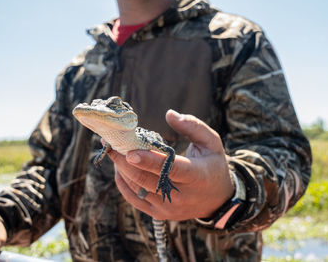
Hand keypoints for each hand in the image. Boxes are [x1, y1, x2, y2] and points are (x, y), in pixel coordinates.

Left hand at [109, 110, 234, 220]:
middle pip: (146, 179)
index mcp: (197, 176)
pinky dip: (123, 183)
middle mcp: (181, 195)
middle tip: (110, 141)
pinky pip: (134, 199)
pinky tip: (120, 167)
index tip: (130, 152)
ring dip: (121, 168)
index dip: (150, 161)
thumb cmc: (213, 165)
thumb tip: (169, 114)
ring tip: (112, 150)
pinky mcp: (159, 214)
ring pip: (137, 188)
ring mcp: (168, 207)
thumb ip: (193, 126)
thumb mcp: (212, 142)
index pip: (171, 169)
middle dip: (125, 160)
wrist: (217, 199)